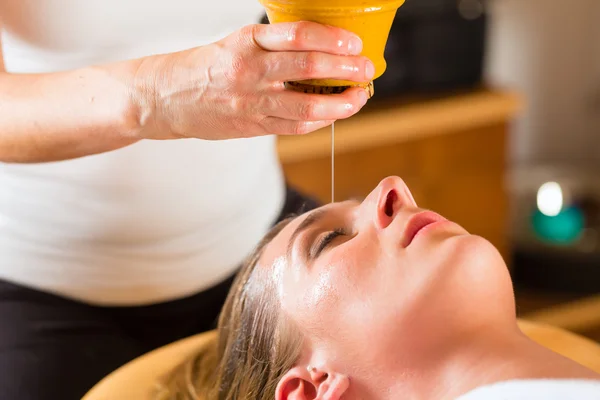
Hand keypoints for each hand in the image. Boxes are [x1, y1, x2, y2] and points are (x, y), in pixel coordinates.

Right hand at [133, 21, 374, 139]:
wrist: (166, 98)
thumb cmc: (205, 67)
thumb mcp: (236, 44)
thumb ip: (272, 46)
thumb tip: (320, 49)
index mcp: (247, 41)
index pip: (298, 35)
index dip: (333, 38)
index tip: (354, 42)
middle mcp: (250, 70)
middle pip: (308, 67)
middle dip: (345, 68)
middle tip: (366, 68)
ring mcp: (251, 102)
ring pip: (306, 106)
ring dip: (340, 103)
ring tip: (358, 97)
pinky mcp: (251, 126)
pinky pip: (294, 127)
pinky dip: (319, 122)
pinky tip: (334, 115)